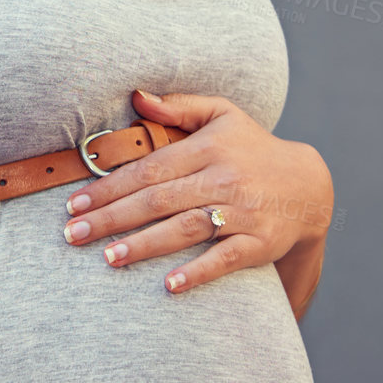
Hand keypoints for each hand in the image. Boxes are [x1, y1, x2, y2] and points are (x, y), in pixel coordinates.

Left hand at [62, 89, 332, 297]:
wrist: (310, 187)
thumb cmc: (252, 148)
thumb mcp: (222, 115)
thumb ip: (178, 107)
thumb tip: (136, 97)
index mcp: (208, 148)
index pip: (150, 169)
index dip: (110, 186)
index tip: (75, 203)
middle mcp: (224, 178)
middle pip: (159, 200)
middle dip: (112, 218)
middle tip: (73, 234)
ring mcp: (243, 212)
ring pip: (186, 228)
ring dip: (145, 245)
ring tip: (108, 257)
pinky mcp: (260, 243)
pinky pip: (225, 259)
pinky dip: (197, 272)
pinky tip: (168, 285)